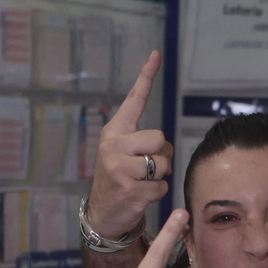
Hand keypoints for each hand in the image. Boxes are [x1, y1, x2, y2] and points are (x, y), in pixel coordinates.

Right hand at [87, 50, 171, 238]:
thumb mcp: (121, 153)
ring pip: (163, 163)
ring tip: (142, 181)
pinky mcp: (131, 190)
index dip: (145, 77)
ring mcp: (120, 169)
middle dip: (161, 154)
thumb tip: (163, 141)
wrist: (104, 213)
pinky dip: (157, 192)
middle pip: (159, 138)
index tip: (156, 54)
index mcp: (113, 133)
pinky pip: (162, 185)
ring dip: (160, 174)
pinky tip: (141, 195)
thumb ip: (139, 140)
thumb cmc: (120, 178)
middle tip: (146, 166)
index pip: (133, 101)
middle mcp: (113, 146)